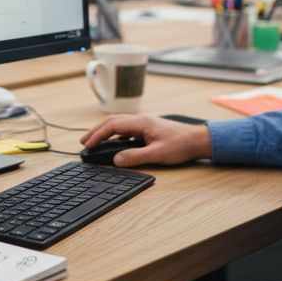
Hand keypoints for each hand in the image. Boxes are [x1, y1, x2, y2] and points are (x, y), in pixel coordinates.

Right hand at [80, 114, 211, 167]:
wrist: (198, 140)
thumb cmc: (181, 145)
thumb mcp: (157, 154)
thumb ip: (135, 157)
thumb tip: (116, 160)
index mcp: (141, 122)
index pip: (113, 125)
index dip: (98, 135)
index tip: (87, 145)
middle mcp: (141, 120)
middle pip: (112, 122)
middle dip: (96, 132)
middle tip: (83, 142)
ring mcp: (144, 124)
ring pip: (119, 125)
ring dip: (105, 133)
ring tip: (94, 143)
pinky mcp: (148, 129)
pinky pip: (127, 130)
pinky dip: (116, 136)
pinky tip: (114, 145)